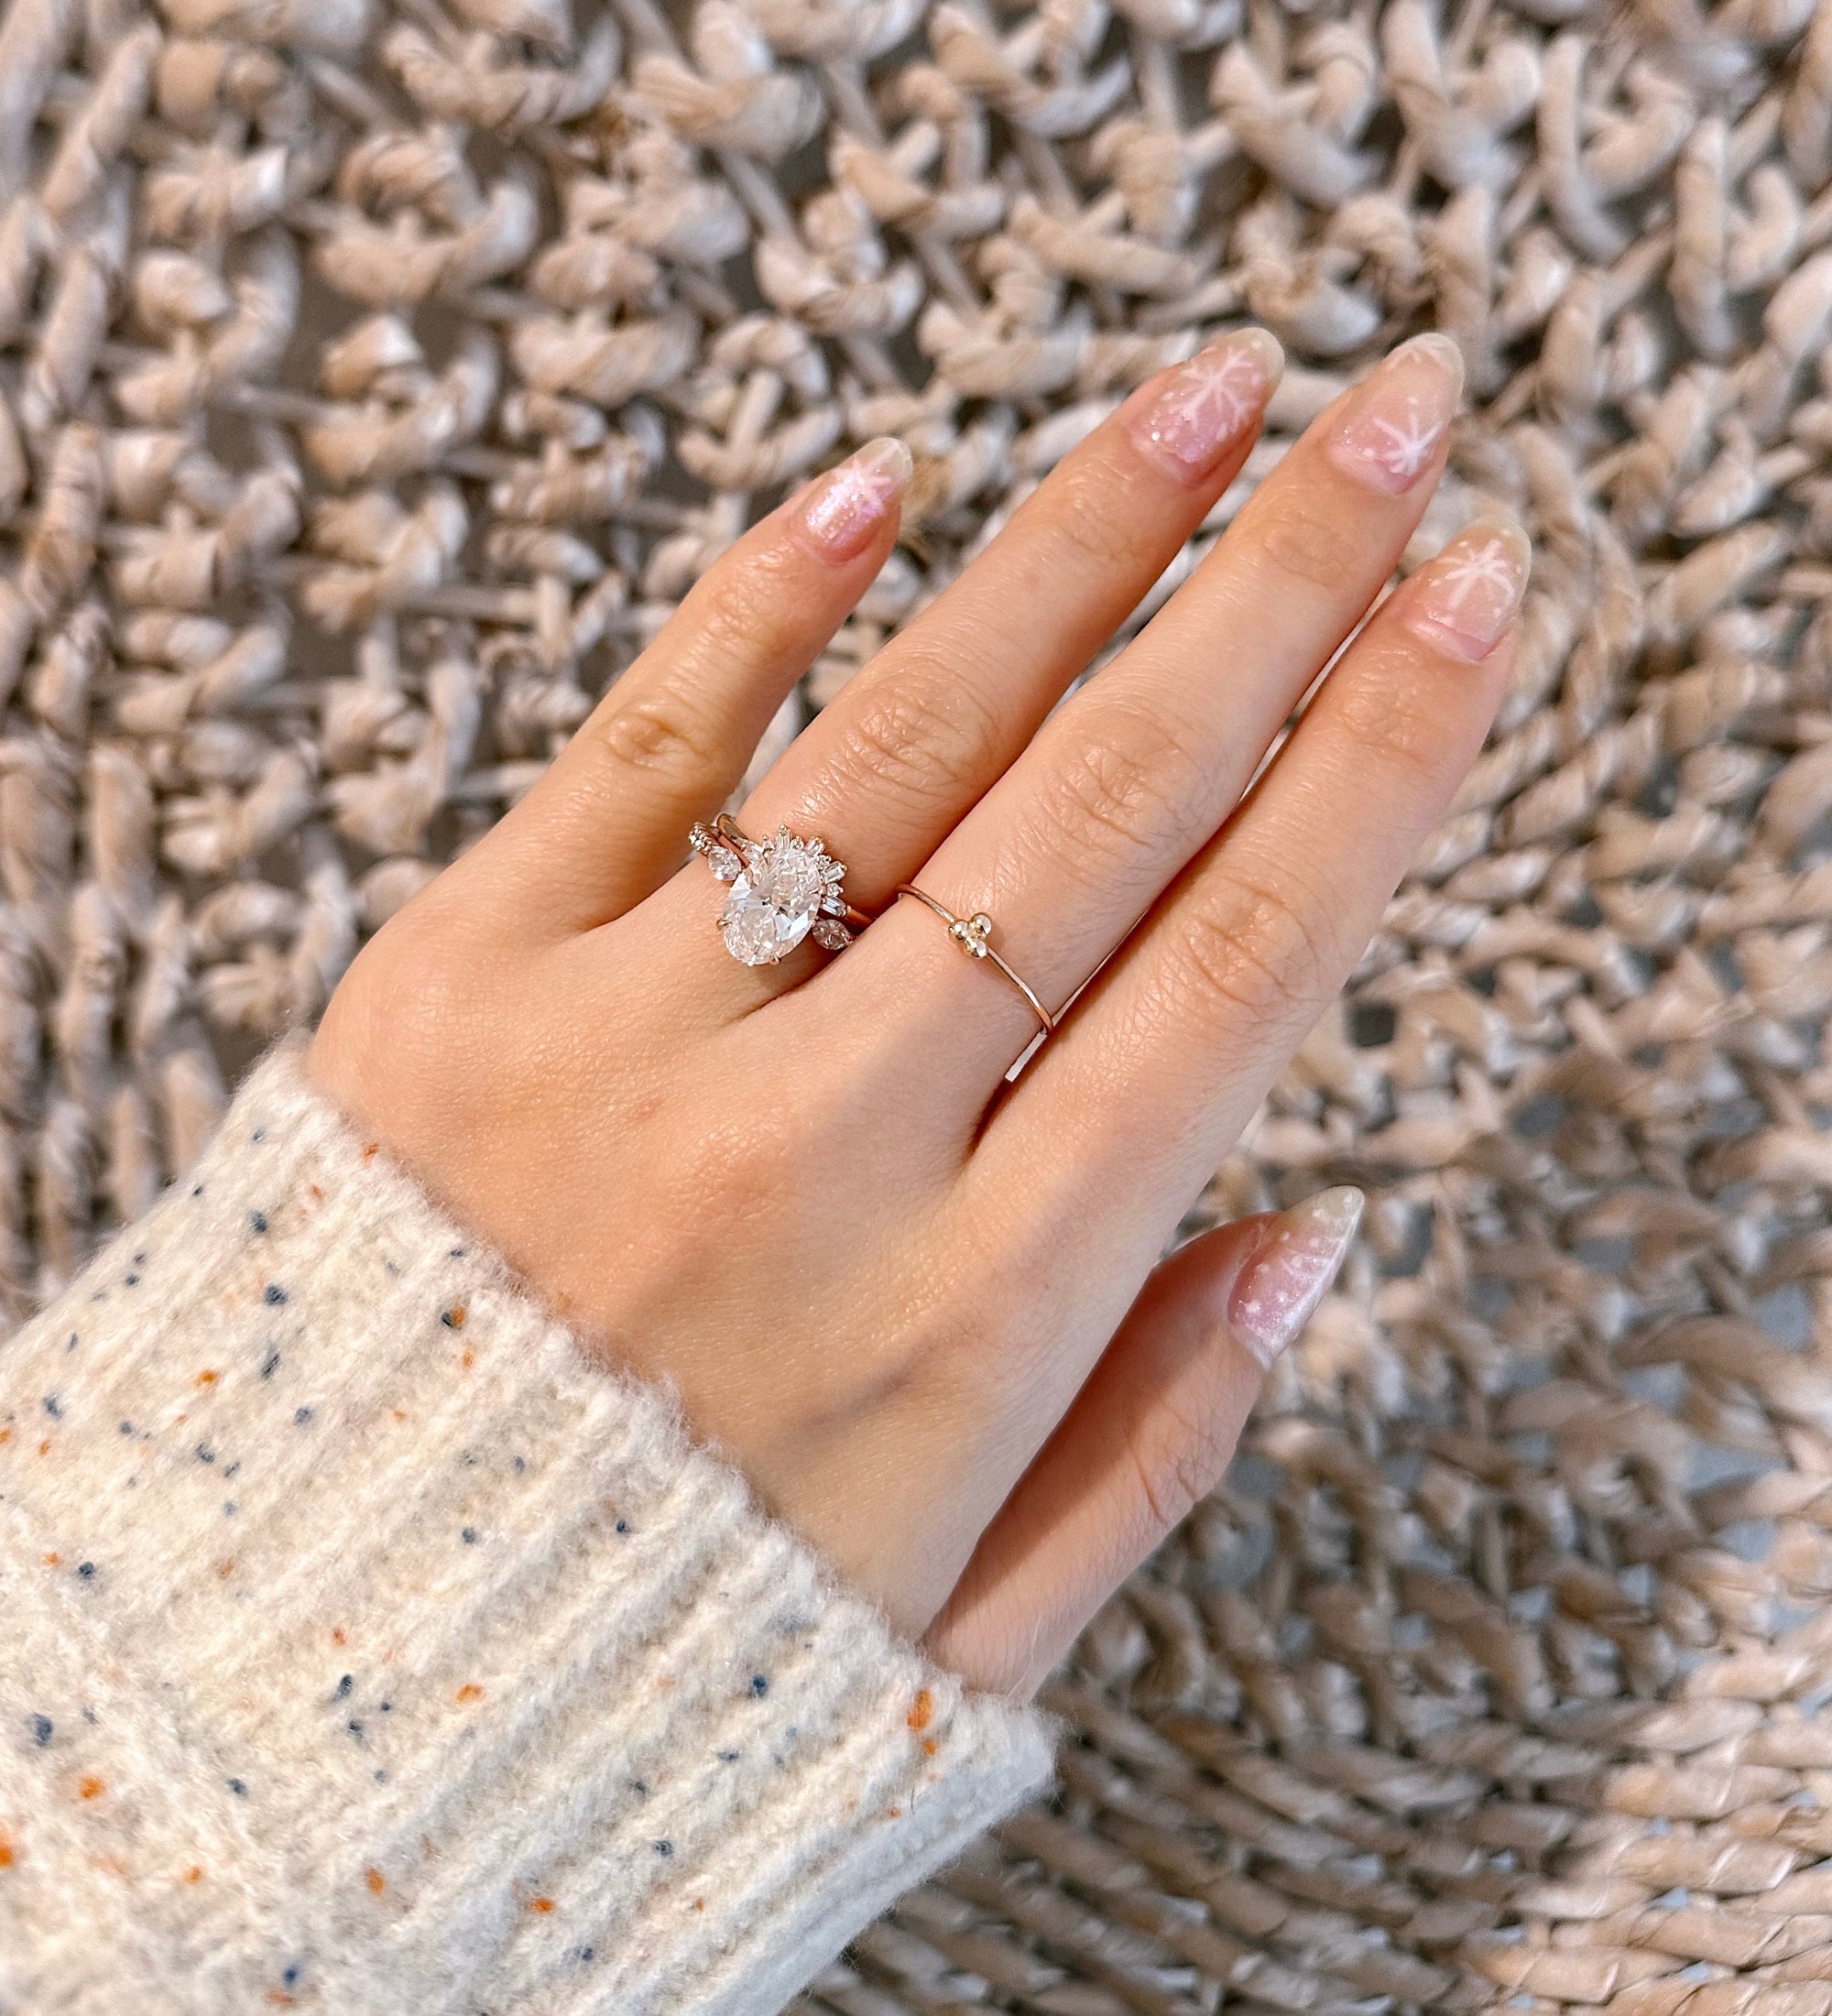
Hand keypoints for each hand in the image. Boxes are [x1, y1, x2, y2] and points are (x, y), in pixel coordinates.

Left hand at [309, 328, 1523, 1695]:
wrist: (303, 1681)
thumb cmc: (656, 1663)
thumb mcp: (960, 1637)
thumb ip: (1150, 1445)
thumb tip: (1299, 1238)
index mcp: (967, 1323)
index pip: (1227, 979)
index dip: (1370, 769)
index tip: (1469, 607)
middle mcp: (812, 1161)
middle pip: (1099, 817)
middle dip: (1277, 596)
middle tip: (1399, 427)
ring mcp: (618, 1053)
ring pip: (898, 748)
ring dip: (1074, 551)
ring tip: (1207, 396)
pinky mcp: (446, 988)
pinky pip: (635, 756)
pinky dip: (762, 611)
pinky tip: (878, 484)